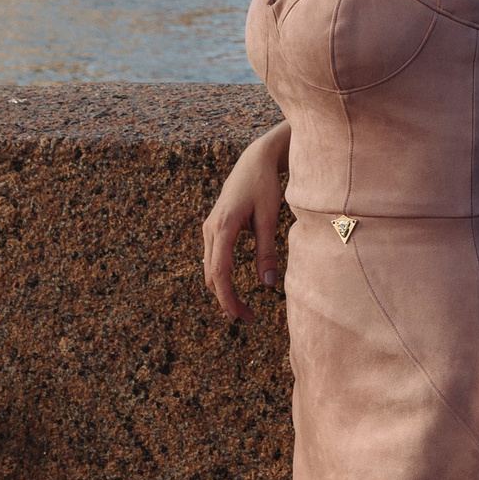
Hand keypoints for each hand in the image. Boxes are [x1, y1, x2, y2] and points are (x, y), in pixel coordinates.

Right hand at [202, 124, 287, 320]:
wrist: (254, 160)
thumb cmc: (265, 186)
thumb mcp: (269, 218)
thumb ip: (267, 252)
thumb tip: (268, 286)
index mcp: (224, 226)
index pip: (220, 272)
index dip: (227, 298)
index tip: (238, 316)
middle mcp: (211, 228)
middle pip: (211, 275)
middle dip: (226, 300)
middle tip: (246, 319)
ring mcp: (209, 228)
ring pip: (209, 269)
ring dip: (222, 290)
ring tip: (242, 309)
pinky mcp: (214, 228)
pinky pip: (212, 259)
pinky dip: (220, 277)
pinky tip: (233, 288)